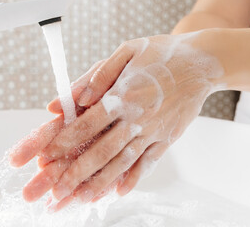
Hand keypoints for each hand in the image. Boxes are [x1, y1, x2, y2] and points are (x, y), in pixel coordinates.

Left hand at [10, 32, 223, 209]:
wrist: (203, 62)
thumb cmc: (162, 53)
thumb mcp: (126, 52)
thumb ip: (96, 75)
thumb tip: (71, 97)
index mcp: (124, 94)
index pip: (88, 123)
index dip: (65, 141)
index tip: (46, 157)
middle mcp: (138, 117)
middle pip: (102, 150)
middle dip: (77, 172)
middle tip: (57, 191)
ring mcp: (154, 131)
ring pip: (123, 161)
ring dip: (101, 182)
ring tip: (82, 198)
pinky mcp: (168, 138)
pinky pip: (150, 162)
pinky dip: (135, 178)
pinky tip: (120, 192)